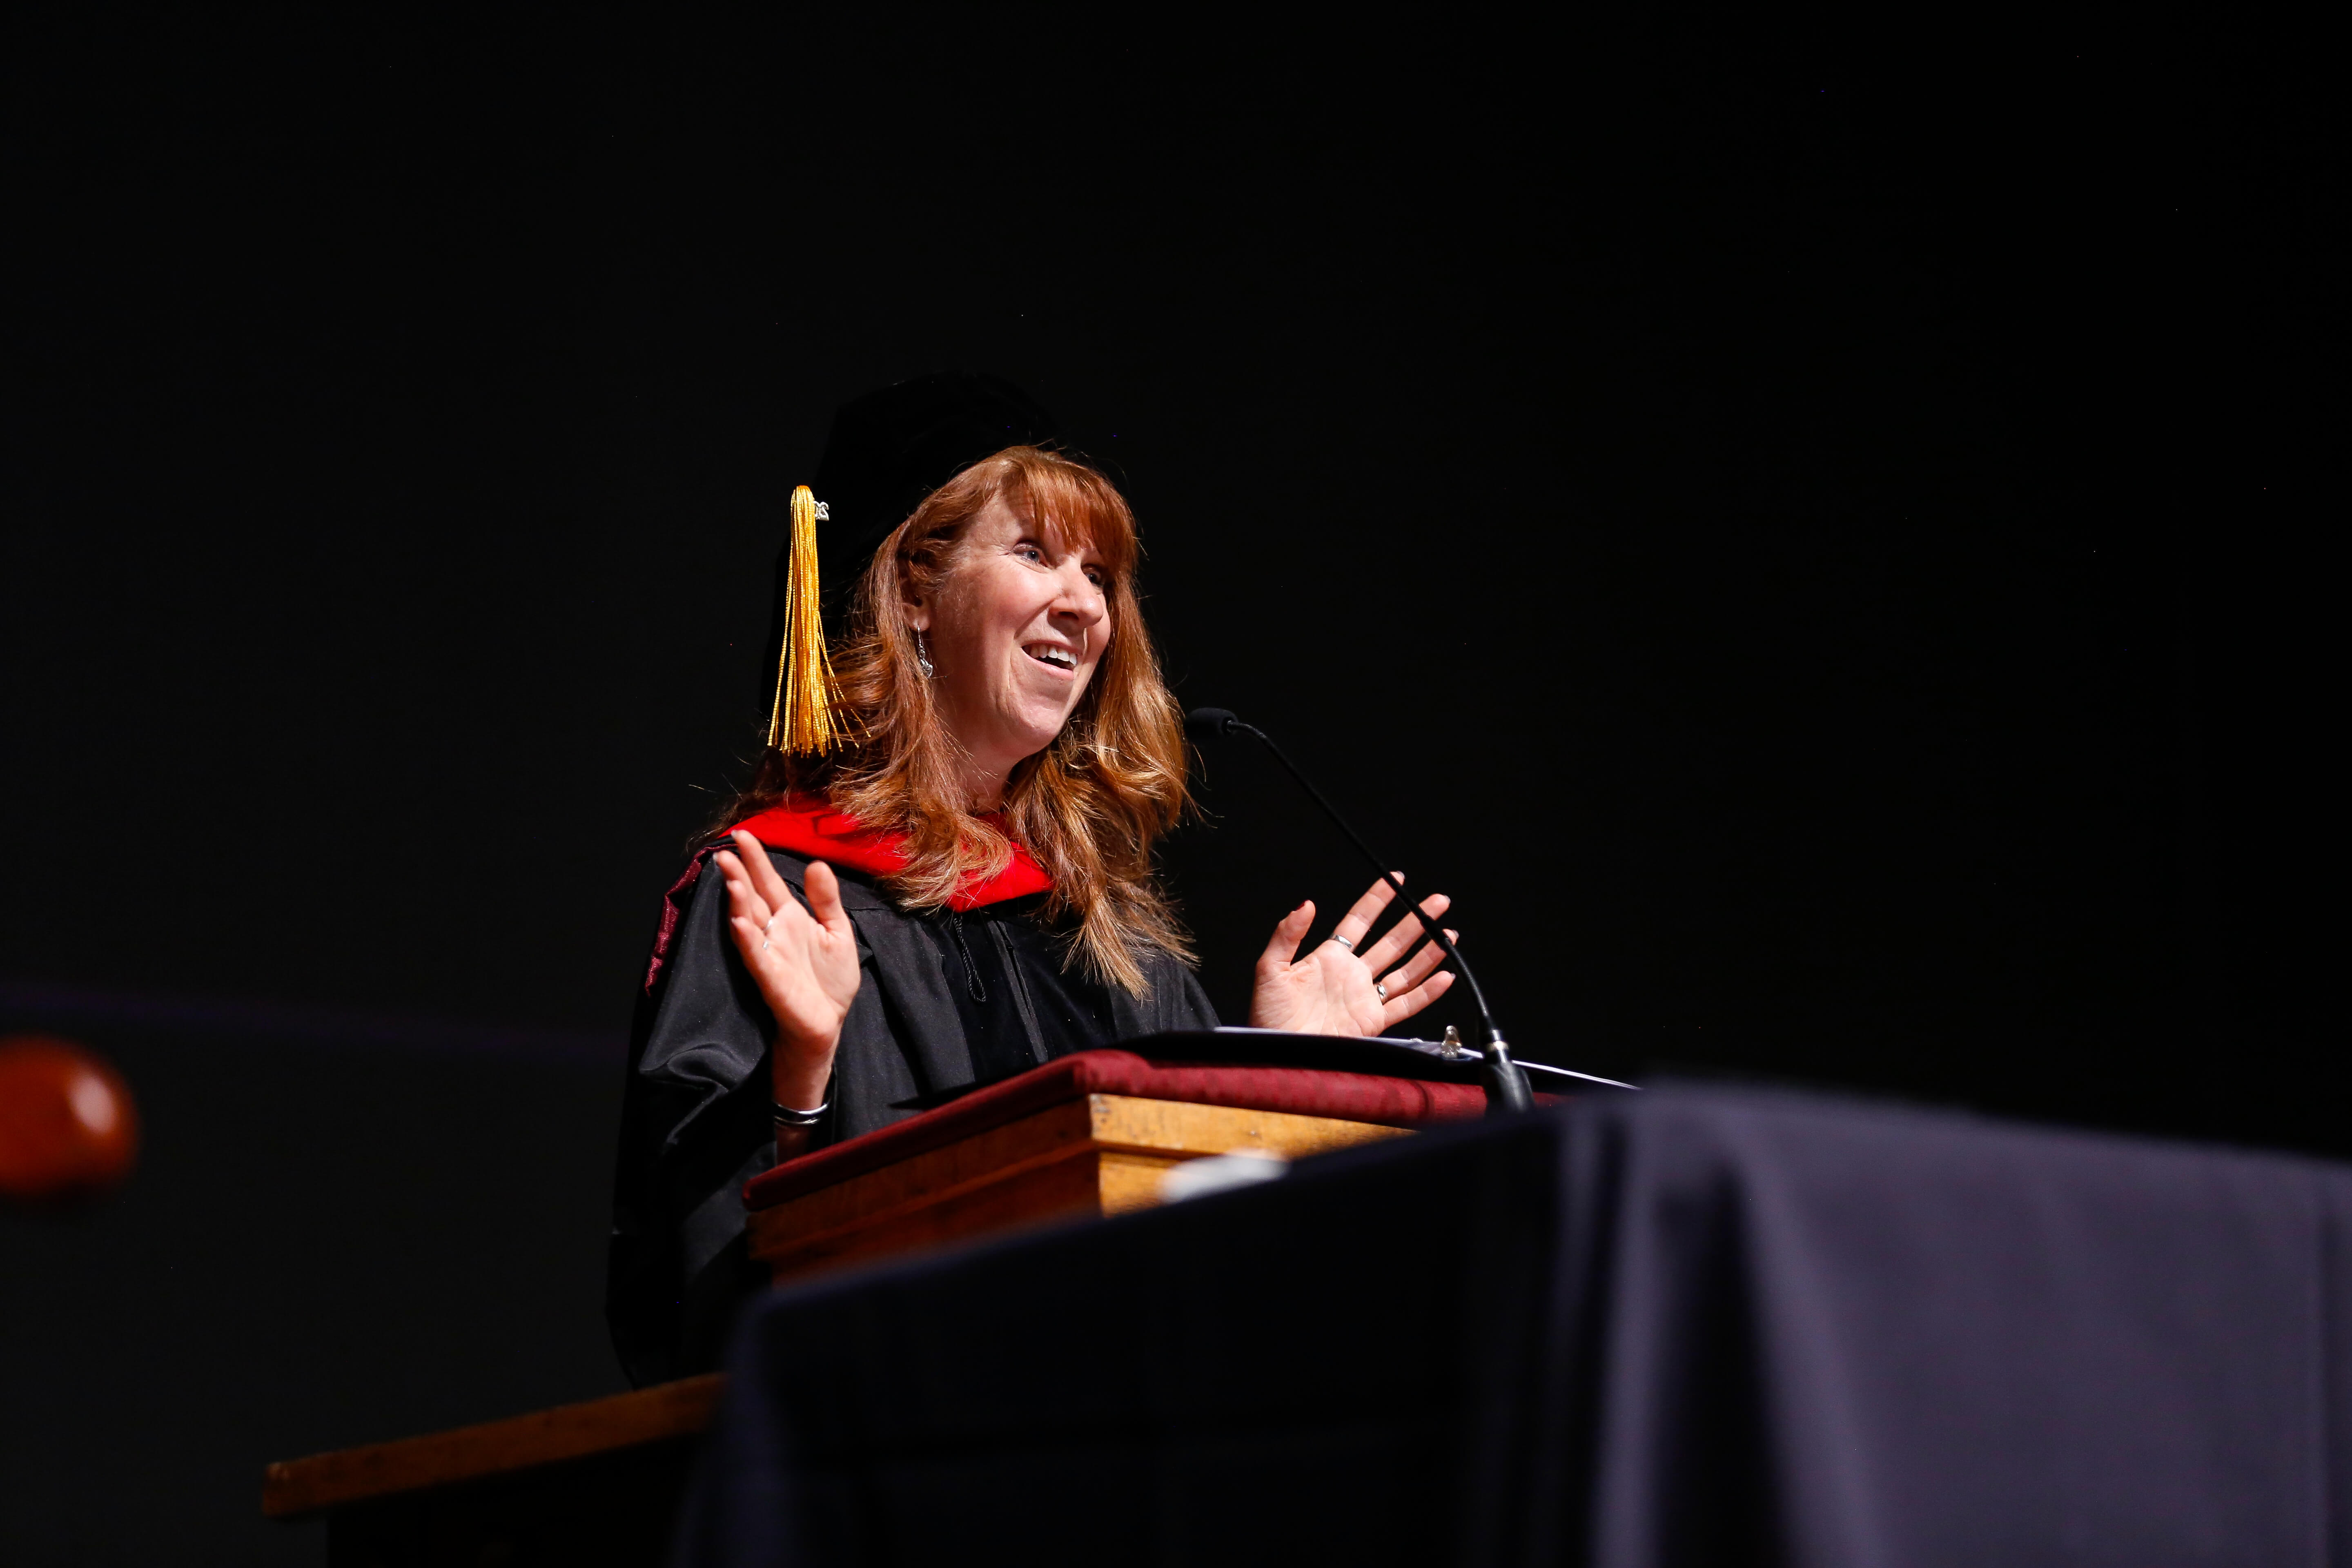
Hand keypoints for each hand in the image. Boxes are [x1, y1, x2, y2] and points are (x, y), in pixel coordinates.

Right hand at [714, 830, 861, 1110]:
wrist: (829, 1024)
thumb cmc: (830, 981)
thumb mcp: (837, 932)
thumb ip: (826, 900)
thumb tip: (817, 863)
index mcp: (790, 918)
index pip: (768, 883)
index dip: (756, 860)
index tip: (742, 834)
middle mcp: (774, 932)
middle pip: (752, 897)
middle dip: (738, 873)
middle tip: (724, 849)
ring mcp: (769, 955)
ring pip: (747, 922)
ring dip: (737, 901)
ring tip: (729, 876)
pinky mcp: (770, 979)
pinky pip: (755, 956)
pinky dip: (746, 939)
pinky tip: (738, 922)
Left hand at [1247, 874, 1457, 1037]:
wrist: (1278, 1052)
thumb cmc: (1268, 1016)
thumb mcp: (1270, 968)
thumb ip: (1287, 935)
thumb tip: (1306, 904)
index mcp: (1329, 958)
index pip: (1359, 921)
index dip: (1378, 900)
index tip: (1395, 880)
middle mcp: (1352, 975)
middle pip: (1391, 941)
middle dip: (1415, 920)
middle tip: (1438, 901)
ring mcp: (1364, 998)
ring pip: (1404, 970)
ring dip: (1428, 953)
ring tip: (1449, 933)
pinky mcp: (1372, 1022)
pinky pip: (1405, 1004)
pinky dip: (1427, 992)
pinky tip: (1445, 977)